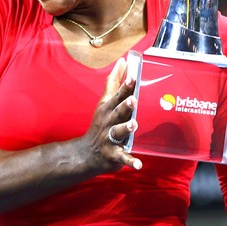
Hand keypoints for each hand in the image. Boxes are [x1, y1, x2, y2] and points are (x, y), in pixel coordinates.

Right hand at [79, 57, 141, 172]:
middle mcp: (108, 122)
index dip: (125, 87)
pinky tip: (138, 164)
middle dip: (124, 106)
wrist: (87, 152)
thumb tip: (123, 61)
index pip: (117, 95)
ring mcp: (110, 138)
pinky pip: (122, 157)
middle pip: (117, 112)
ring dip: (125, 129)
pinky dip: (130, 161)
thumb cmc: (101, 122)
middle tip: (133, 100)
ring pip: (118, 132)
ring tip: (134, 125)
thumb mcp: (105, 101)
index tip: (133, 77)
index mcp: (108, 108)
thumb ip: (115, 81)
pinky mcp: (113, 154)